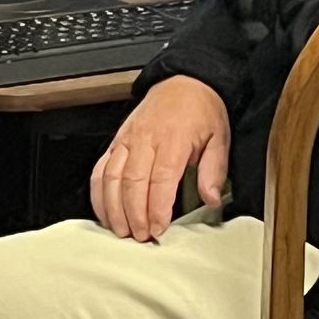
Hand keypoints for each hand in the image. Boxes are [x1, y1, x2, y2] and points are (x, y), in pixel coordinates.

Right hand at [90, 75, 230, 240]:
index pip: (161, 179)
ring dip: (114, 208)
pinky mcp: (116, 141)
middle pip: (132, 182)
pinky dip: (98, 193)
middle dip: (134, 214)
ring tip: (122, 230)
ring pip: (111, 177)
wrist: (184, 81)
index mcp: (174, 139)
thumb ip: (214, 170)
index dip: (157, 208)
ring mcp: (127, 139)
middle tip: (141, 237)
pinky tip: (105, 212)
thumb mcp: (220, 137)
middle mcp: (146, 139)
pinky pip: (100, 169)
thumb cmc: (201, 110)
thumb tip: (211, 198)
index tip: (159, 228)